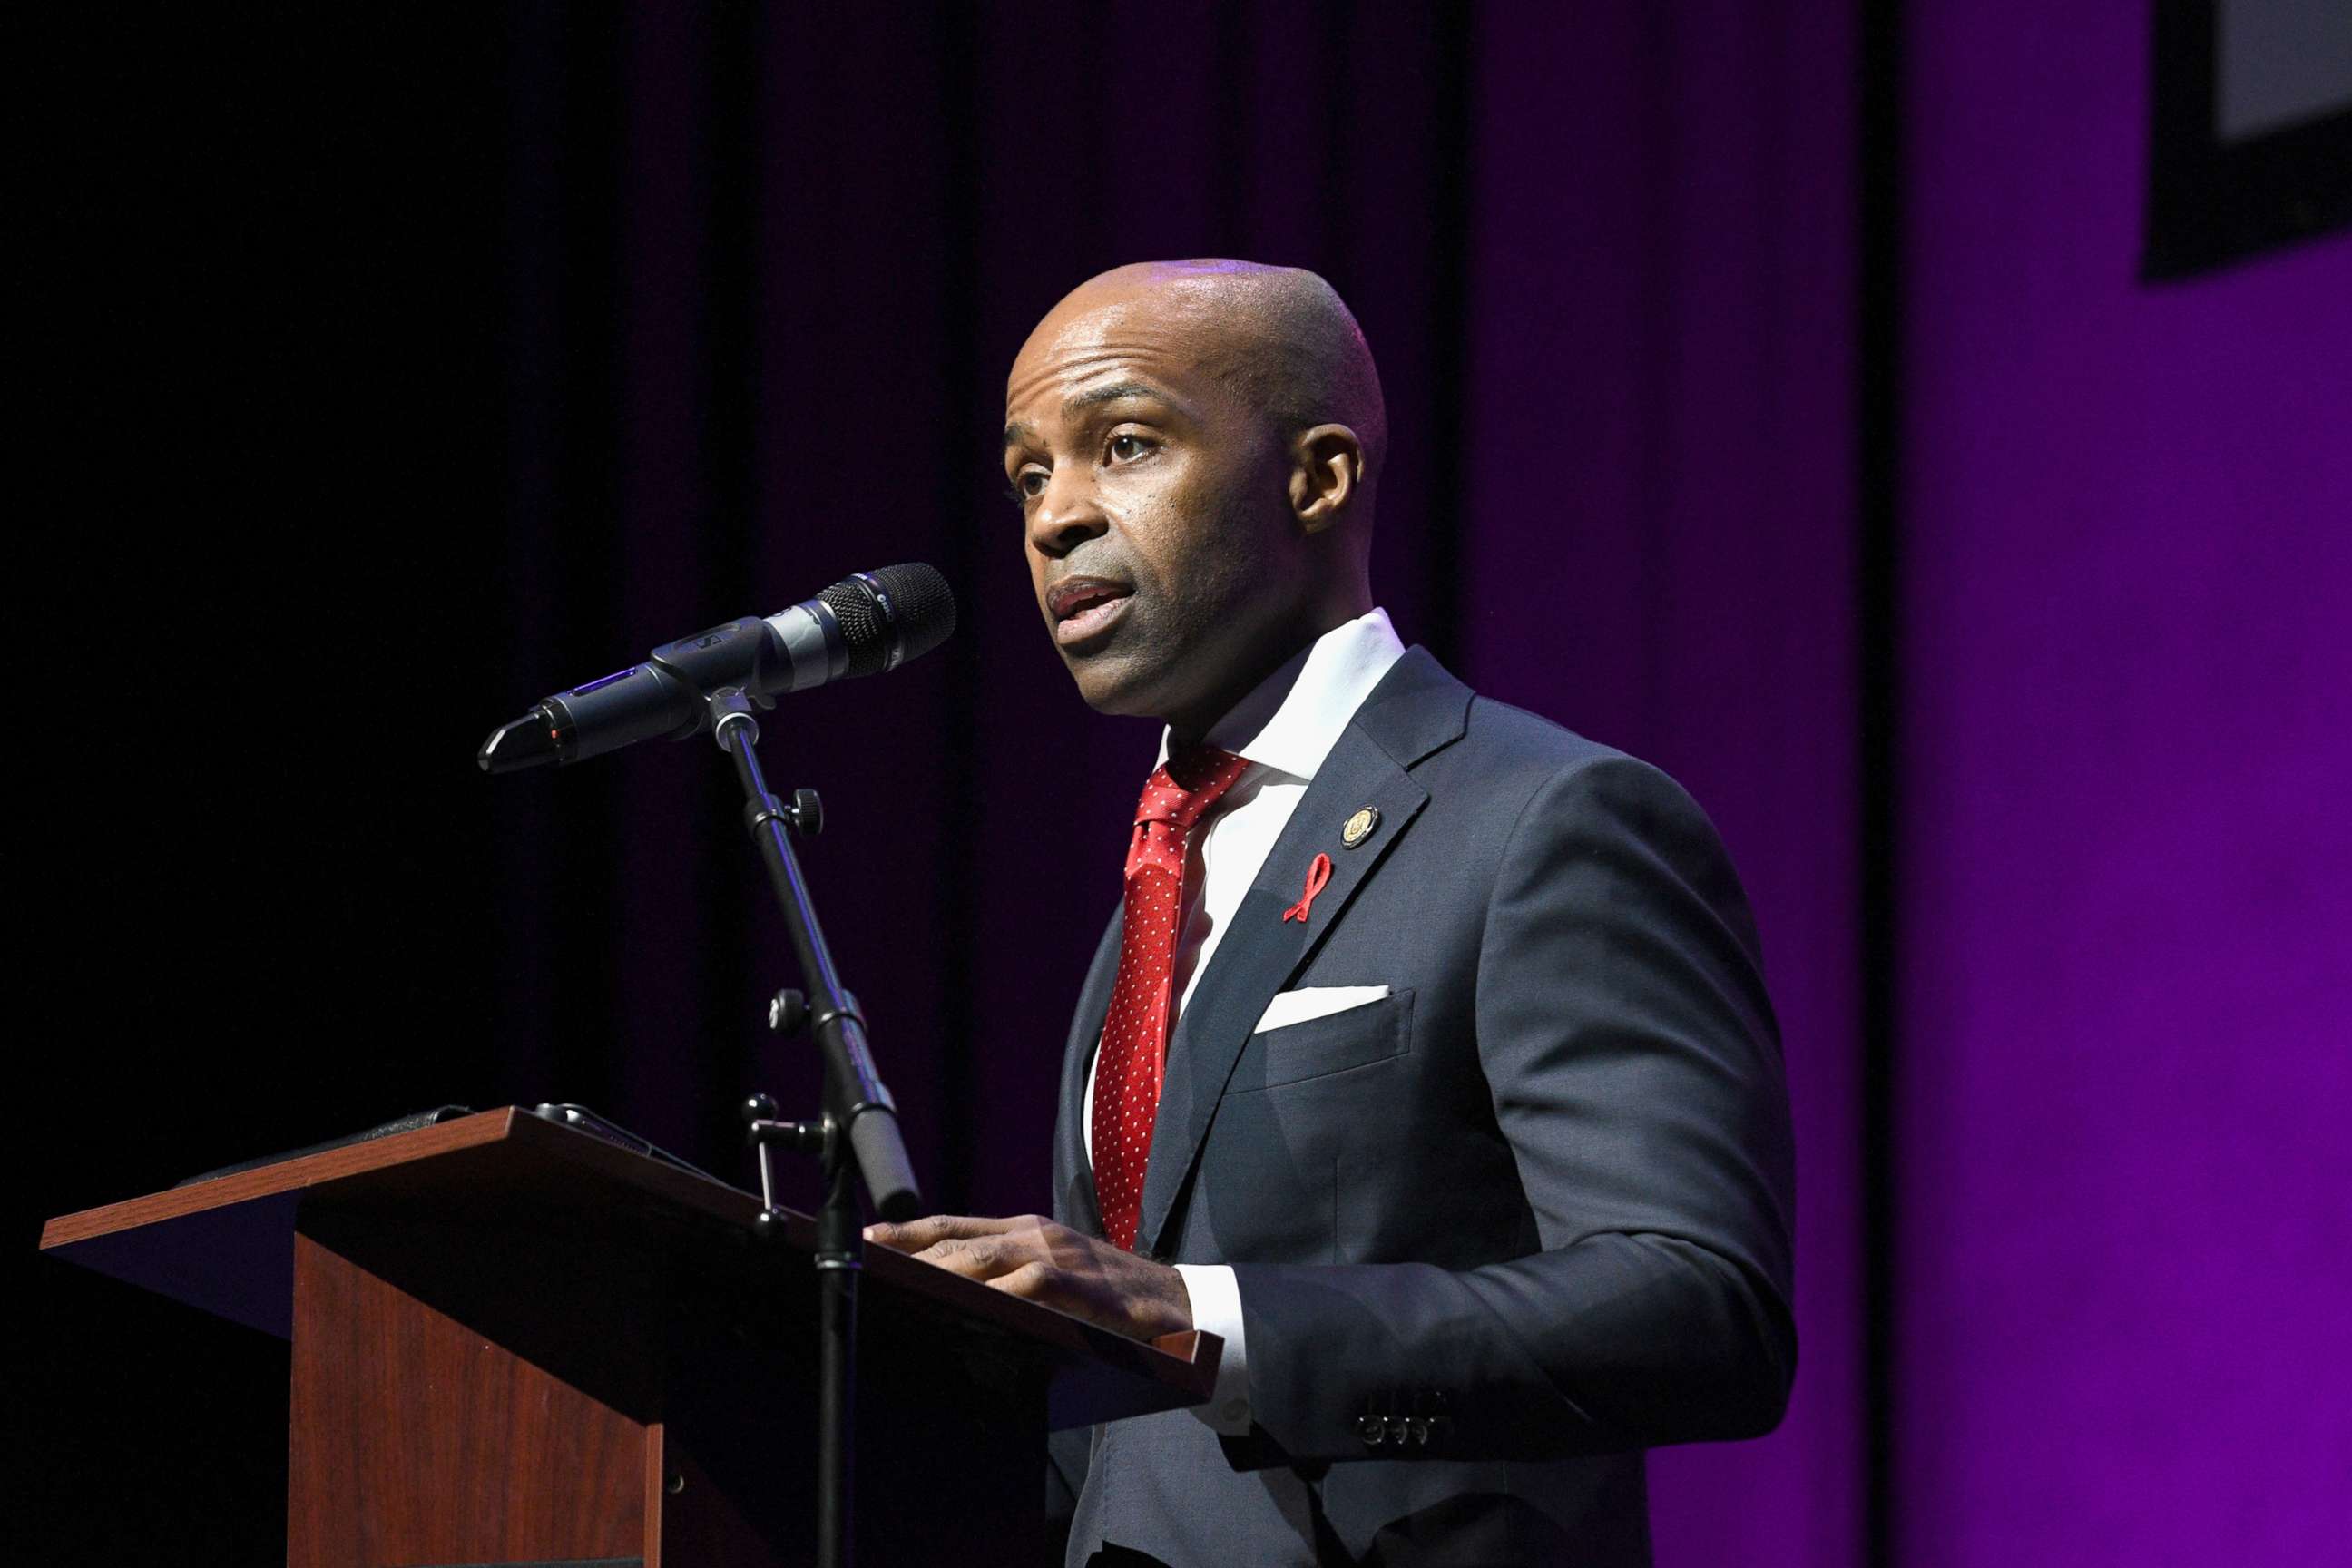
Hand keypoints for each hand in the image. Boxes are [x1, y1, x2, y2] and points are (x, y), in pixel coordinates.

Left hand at [864, 1213, 1192, 1340]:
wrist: (1179, 1303)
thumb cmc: (1110, 1296)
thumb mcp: (1056, 1272)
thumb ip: (1010, 1275)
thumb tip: (953, 1295)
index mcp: (1028, 1229)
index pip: (955, 1225)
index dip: (908, 1231)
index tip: (867, 1239)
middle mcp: (1038, 1234)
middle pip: (960, 1244)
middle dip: (910, 1257)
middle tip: (868, 1270)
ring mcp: (1061, 1257)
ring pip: (987, 1261)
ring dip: (940, 1275)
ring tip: (901, 1288)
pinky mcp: (1083, 1287)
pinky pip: (1032, 1288)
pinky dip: (998, 1297)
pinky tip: (970, 1308)